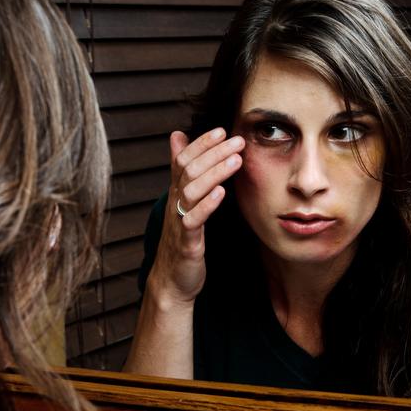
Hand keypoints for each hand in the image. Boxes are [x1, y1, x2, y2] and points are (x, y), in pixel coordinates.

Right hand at [147, 128, 244, 305]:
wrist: (172, 280)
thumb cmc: (182, 239)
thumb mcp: (182, 201)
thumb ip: (180, 170)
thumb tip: (177, 135)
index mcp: (176, 194)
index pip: (182, 159)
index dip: (201, 143)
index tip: (223, 130)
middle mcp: (175, 204)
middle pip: (188, 170)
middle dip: (213, 152)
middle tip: (237, 140)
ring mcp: (179, 222)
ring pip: (191, 190)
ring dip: (214, 173)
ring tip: (236, 160)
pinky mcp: (186, 242)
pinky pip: (193, 220)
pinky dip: (207, 205)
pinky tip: (222, 193)